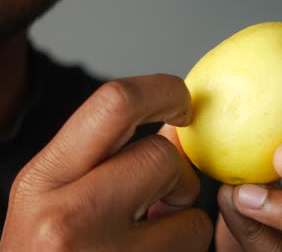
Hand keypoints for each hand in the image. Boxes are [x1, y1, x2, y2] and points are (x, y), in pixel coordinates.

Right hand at [0, 75, 212, 250]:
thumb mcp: (58, 198)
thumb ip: (109, 157)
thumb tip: (174, 127)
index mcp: (42, 180)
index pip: (115, 103)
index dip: (163, 91)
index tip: (182, 105)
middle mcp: (67, 217)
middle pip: (162, 154)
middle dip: (175, 172)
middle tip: (161, 196)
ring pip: (190, 207)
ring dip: (182, 219)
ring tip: (145, 240)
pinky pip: (193, 243)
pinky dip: (183, 246)